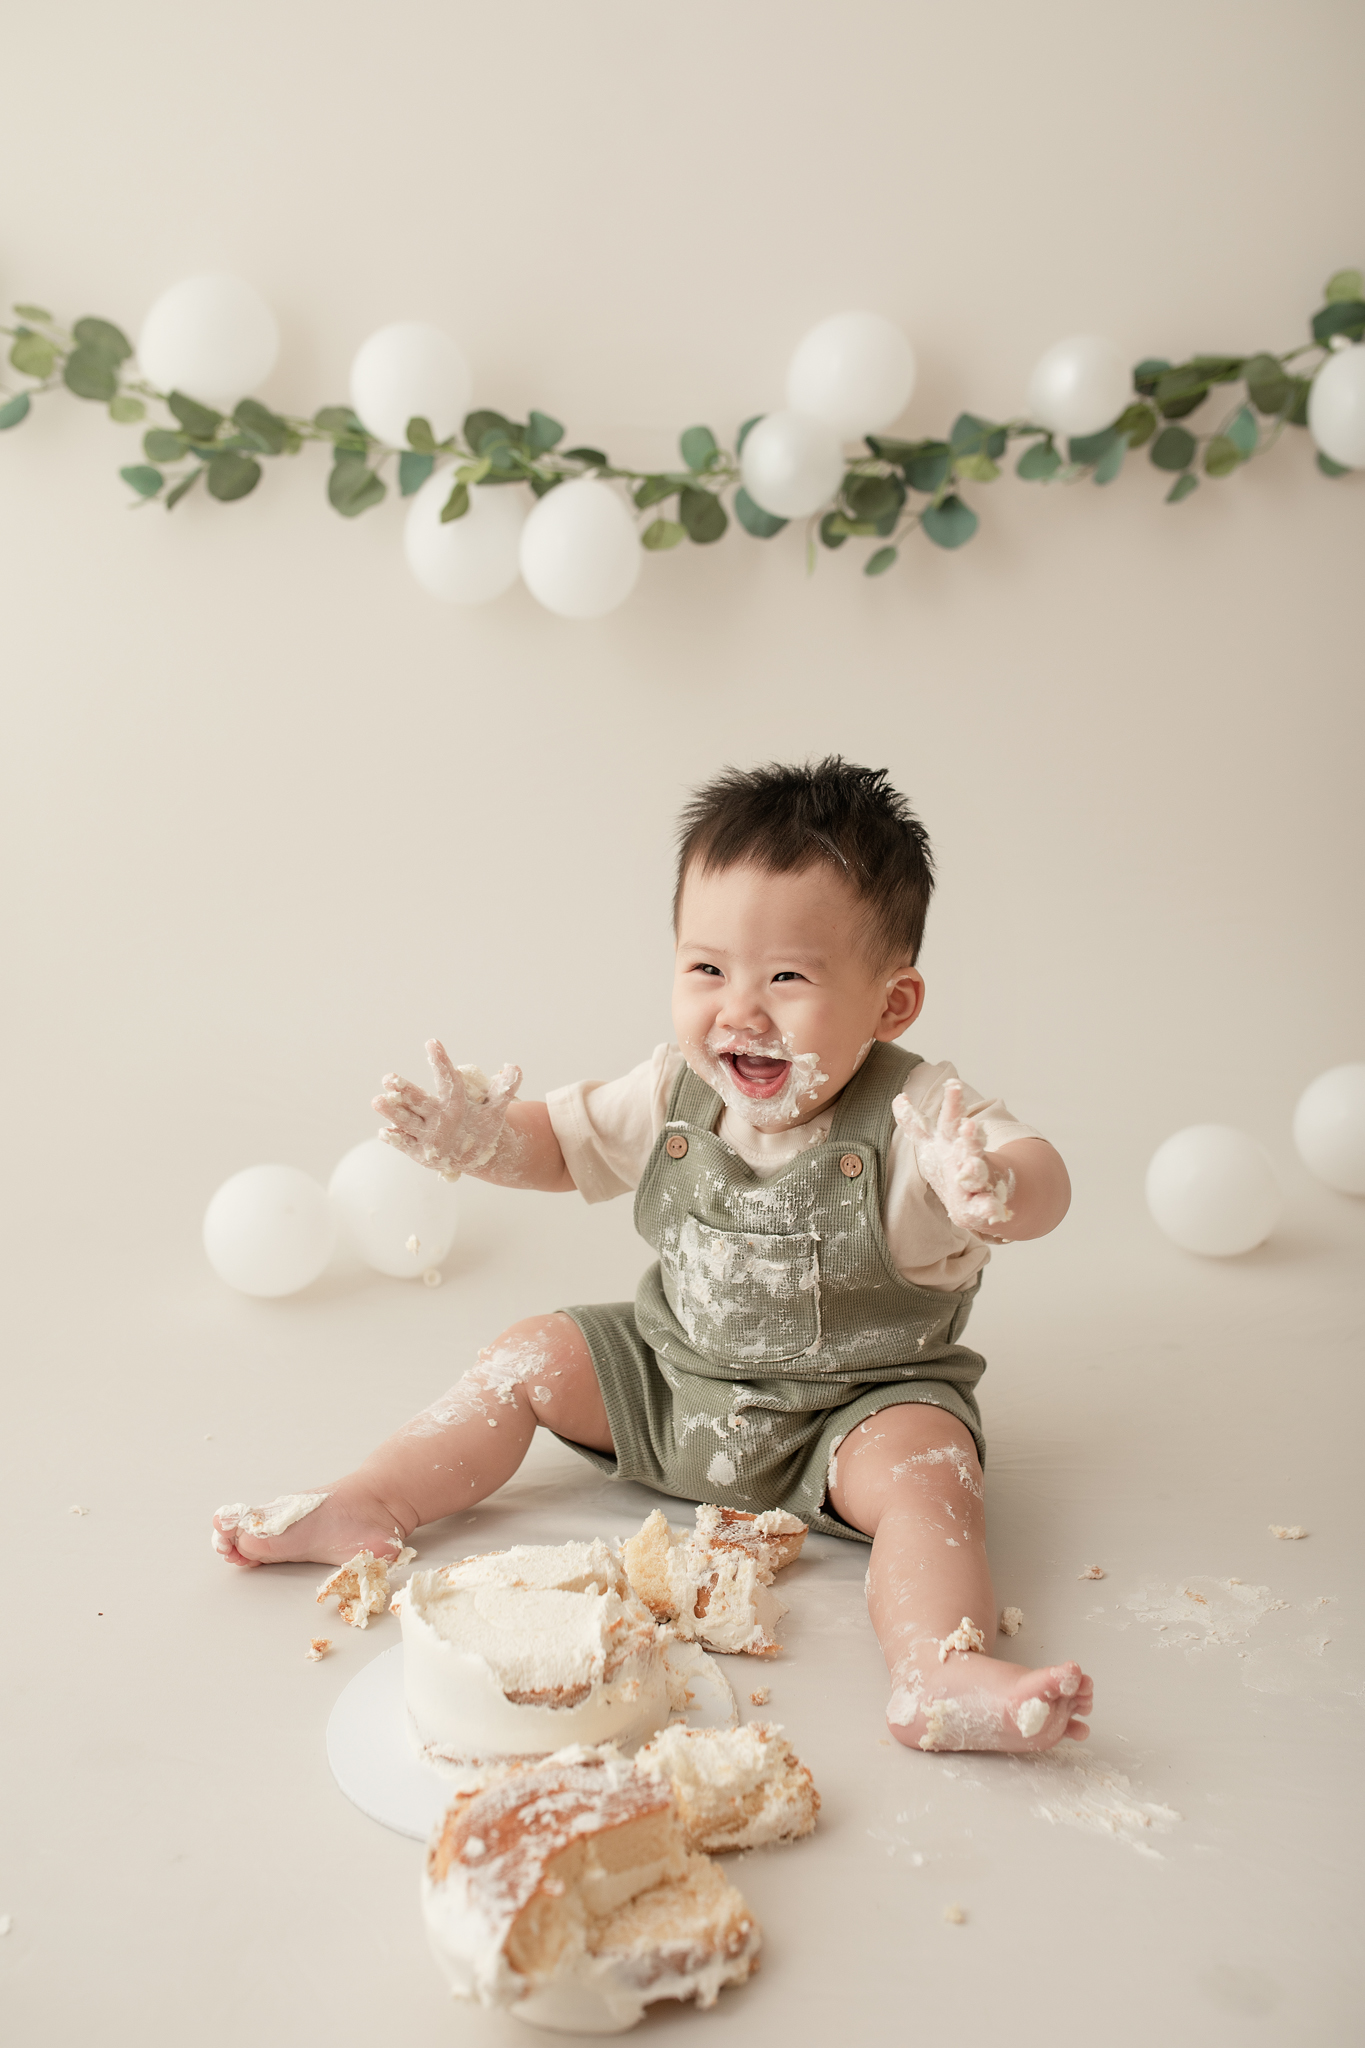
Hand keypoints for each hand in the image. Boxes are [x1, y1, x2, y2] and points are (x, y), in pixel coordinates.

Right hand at [373, 1039, 521, 1179]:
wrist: (475, 1152)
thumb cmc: (482, 1126)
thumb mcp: (495, 1110)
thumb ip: (504, 1089)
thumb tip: (514, 1068)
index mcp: (453, 1099)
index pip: (446, 1078)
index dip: (440, 1061)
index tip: (432, 1042)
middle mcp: (434, 1112)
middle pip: (417, 1099)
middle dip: (403, 1089)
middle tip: (389, 1078)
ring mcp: (425, 1132)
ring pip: (406, 1119)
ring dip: (392, 1111)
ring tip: (378, 1100)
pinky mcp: (419, 1151)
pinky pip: (405, 1144)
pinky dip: (395, 1138)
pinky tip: (385, 1132)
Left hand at [893, 1077, 1014, 1233]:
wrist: (981, 1195)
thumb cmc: (951, 1164)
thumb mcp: (932, 1144)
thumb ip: (915, 1124)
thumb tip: (898, 1098)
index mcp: (952, 1141)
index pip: (949, 1119)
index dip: (952, 1103)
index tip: (953, 1084)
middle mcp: (966, 1156)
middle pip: (967, 1142)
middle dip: (969, 1135)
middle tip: (968, 1125)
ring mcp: (977, 1180)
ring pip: (978, 1172)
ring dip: (975, 1169)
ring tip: (971, 1168)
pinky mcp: (983, 1204)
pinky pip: (987, 1206)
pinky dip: (990, 1208)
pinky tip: (991, 1209)